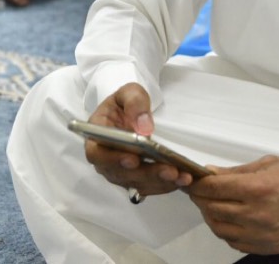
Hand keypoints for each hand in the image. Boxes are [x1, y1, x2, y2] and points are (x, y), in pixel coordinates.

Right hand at [83, 84, 196, 198]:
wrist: (130, 111)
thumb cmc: (125, 103)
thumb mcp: (128, 92)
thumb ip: (134, 103)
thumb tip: (144, 127)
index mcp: (95, 137)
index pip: (97, 154)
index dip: (113, 159)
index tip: (133, 159)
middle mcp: (104, 160)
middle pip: (121, 174)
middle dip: (147, 173)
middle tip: (170, 170)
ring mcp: (119, 172)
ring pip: (137, 182)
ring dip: (160, 182)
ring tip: (182, 176)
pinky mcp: (134, 178)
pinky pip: (148, 186)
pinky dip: (165, 185)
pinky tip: (182, 179)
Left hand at [184, 156, 278, 255]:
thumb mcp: (270, 164)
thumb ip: (237, 172)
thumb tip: (210, 173)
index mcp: (259, 189)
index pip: (214, 188)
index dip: (198, 183)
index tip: (193, 179)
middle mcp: (259, 215)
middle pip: (212, 209)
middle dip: (201, 198)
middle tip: (201, 190)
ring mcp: (264, 235)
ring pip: (220, 229)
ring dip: (211, 216)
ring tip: (214, 204)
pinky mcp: (269, 248)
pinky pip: (235, 243)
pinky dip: (226, 231)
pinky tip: (230, 219)